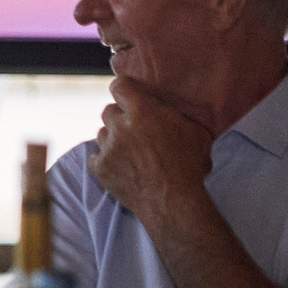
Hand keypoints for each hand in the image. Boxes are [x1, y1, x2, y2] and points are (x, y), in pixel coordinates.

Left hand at [91, 81, 212, 221]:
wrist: (173, 201)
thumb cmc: (187, 165)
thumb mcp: (192, 130)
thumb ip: (170, 113)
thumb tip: (159, 106)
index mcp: (141, 111)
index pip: (119, 86)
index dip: (124, 89)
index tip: (129, 95)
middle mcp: (119, 126)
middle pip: (109, 110)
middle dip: (120, 117)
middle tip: (135, 128)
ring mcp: (107, 148)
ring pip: (102, 133)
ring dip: (112, 138)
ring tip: (129, 150)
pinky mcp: (100, 168)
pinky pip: (95, 156)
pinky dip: (104, 159)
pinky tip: (118, 164)